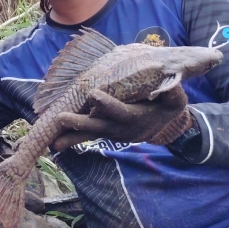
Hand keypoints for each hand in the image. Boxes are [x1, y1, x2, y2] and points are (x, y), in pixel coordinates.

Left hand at [50, 85, 192, 151]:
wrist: (162, 120)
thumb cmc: (167, 104)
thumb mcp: (176, 100)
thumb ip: (172, 93)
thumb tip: (169, 85)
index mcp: (137, 118)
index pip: (120, 112)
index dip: (107, 104)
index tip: (93, 94)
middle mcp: (121, 128)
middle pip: (99, 126)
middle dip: (80, 123)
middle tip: (61, 118)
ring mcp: (111, 131)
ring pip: (89, 134)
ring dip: (71, 136)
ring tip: (53, 140)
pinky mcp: (104, 131)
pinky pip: (86, 136)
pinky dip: (71, 139)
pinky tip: (53, 143)